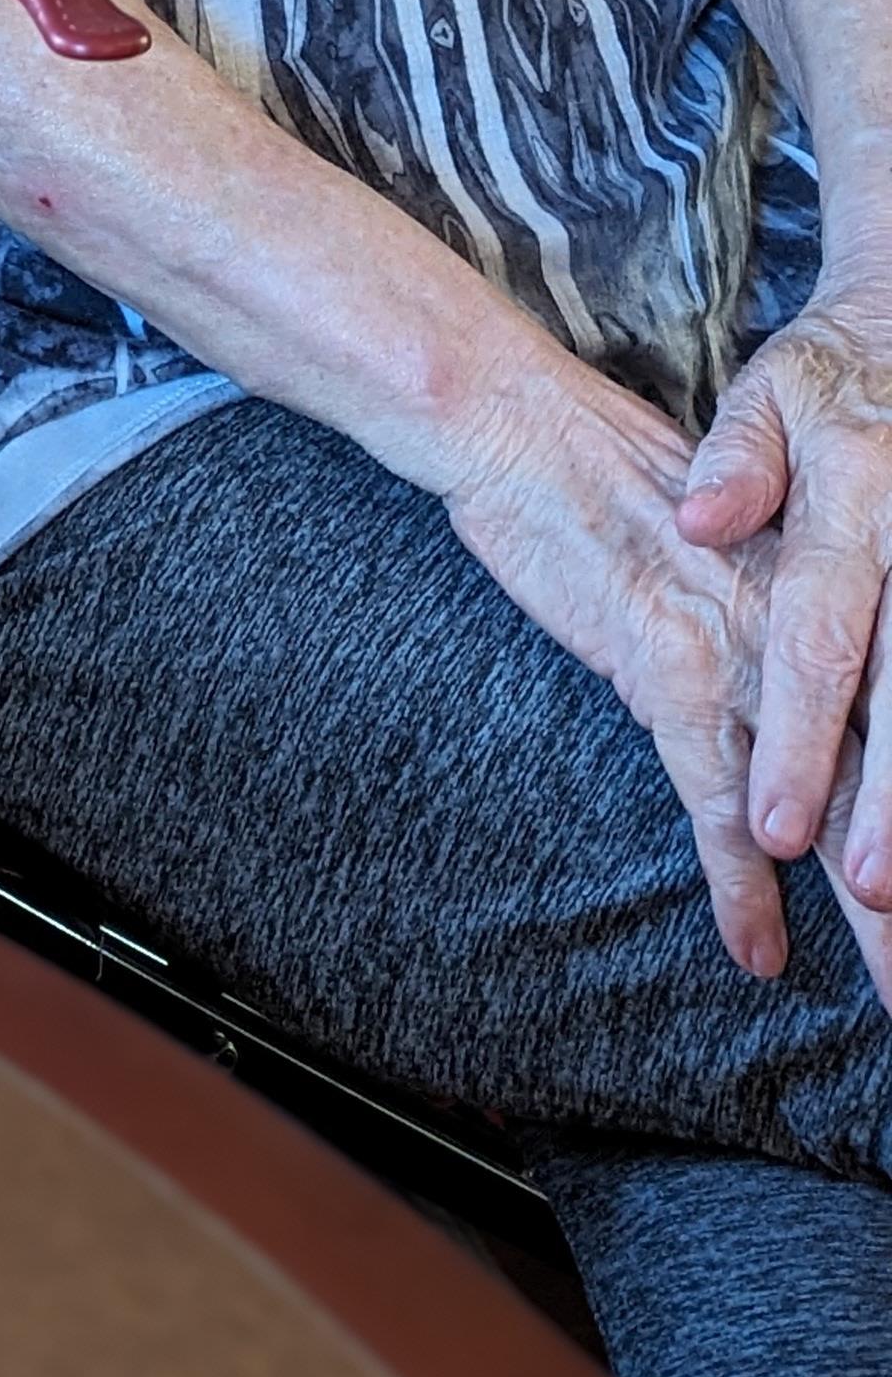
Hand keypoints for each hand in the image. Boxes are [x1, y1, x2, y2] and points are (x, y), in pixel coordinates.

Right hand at [445, 361, 891, 1009]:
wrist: (522, 427)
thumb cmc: (613, 469)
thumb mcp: (728, 525)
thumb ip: (778, 593)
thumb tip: (810, 670)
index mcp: (826, 580)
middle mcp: (803, 620)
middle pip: (886, 767)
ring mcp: (740, 651)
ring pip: (827, 803)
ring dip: (866, 910)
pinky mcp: (667, 673)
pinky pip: (717, 803)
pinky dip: (738, 885)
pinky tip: (760, 949)